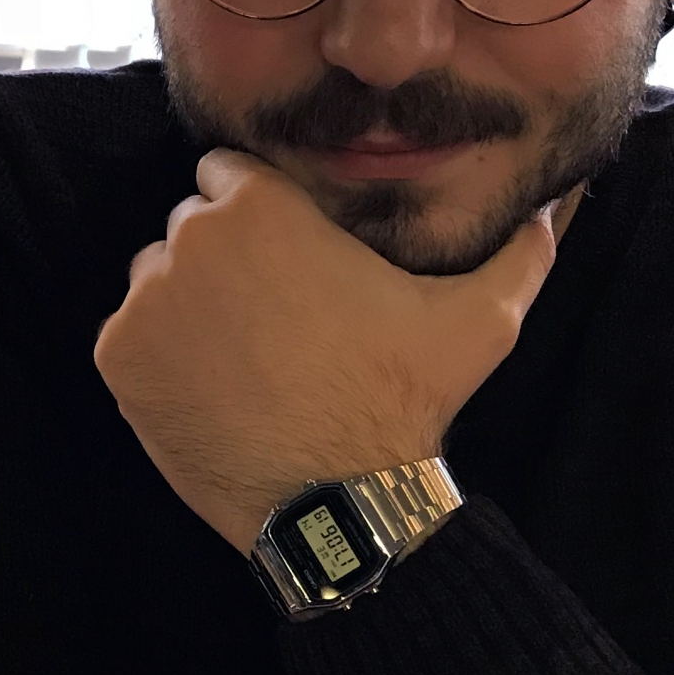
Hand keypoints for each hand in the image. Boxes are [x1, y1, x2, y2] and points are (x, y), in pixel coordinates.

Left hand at [93, 150, 559, 552]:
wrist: (339, 501)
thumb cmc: (403, 398)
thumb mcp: (479, 317)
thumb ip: (519, 249)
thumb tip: (556, 207)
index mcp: (260, 205)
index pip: (228, 173)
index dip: (258, 213)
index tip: (286, 257)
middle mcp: (189, 238)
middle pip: (190, 226)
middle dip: (223, 259)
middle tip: (271, 318)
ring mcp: (145, 300)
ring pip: (155, 279)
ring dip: (187, 307)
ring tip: (243, 359)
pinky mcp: (117, 356)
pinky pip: (130, 337)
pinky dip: (158, 359)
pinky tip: (212, 390)